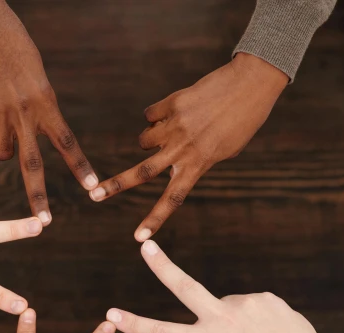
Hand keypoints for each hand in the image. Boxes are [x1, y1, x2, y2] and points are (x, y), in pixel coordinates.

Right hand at [0, 0, 97, 223]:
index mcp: (46, 101)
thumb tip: (26, 130)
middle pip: (32, 164)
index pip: (67, 141)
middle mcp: (24, 112)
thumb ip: (36, 104)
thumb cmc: (10, 40)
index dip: (81, 167)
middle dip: (38, 196)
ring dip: (0, 148)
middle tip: (44, 222)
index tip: (94, 189)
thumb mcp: (34, 72)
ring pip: (1, 152)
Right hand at [90, 53, 287, 240]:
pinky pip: (150, 115)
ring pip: (144, 139)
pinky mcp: (171, 104)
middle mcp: (183, 148)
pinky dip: (158, 115)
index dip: (154, 219)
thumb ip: (195, 159)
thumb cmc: (241, 121)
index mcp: (199, 165)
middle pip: (142, 172)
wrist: (250, 84)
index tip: (138, 238)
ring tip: (176, 127)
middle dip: (115, 186)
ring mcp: (175, 126)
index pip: (173, 199)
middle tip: (93, 195)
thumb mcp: (223, 151)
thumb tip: (165, 155)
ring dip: (151, 137)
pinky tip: (179, 108)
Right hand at [106, 240, 343, 332]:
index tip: (110, 314)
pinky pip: (254, 306)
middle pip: (185, 286)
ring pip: (233, 307)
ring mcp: (246, 304)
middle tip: (145, 244)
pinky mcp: (266, 296)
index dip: (134, 324)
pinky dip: (260, 319)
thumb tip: (223, 308)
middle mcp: (224, 319)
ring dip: (243, 322)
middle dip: (162, 265)